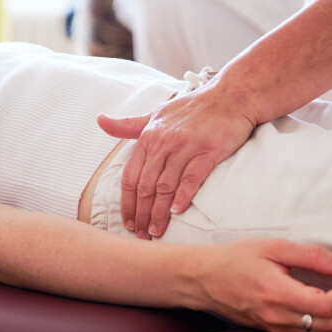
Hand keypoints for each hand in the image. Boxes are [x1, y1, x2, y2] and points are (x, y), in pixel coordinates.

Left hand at [97, 83, 255, 239]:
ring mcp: (186, 146)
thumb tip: (100, 121)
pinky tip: (177, 212)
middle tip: (141, 235)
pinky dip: (183, 196)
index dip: (127, 202)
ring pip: (166, 186)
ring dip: (159, 212)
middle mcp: (164, 142)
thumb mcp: (157, 114)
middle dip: (141, 214)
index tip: (127, 222)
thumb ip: (130, 124)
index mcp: (149, 136)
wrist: (231, 96)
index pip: (131, 176)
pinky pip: (192, 177)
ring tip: (156, 231)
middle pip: (146, 185)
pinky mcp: (208, 151)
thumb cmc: (192, 107)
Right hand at [196, 238, 331, 331]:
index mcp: (278, 293)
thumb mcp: (271, 246)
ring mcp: (274, 326)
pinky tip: (329, 304)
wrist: (202, 278)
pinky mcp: (271, 329)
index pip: (327, 305)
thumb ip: (309, 255)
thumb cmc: (235, 258)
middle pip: (329, 325)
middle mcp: (277, 316)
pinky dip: (326, 321)